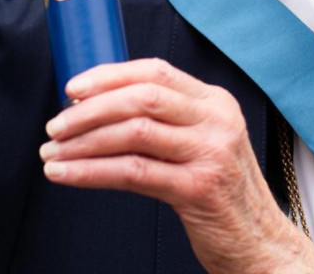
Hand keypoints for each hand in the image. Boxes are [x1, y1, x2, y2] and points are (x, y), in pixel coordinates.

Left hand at [40, 59, 313, 273]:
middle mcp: (217, 121)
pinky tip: (66, 174)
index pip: (156, 71)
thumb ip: (169, 123)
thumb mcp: (205, 144)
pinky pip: (132, 172)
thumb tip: (101, 110)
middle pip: (142, 97)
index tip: (74, 89)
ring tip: (53, 153)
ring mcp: (211, 153)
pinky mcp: (198, 188)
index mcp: (216, 102)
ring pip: (133, 132)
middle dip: (89, 109)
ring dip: (83, 142)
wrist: (260, 242)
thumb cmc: (223, 195)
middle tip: (56, 126)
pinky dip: (91, 172)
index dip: (109, 75)